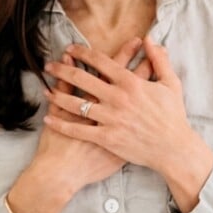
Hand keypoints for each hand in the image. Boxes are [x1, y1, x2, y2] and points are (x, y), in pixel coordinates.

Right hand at [5, 36, 154, 212]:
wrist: (64, 172)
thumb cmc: (57, 142)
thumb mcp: (56, 111)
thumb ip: (65, 86)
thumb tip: (68, 60)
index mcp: (95, 99)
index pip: (113, 68)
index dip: (126, 53)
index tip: (137, 40)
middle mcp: (111, 107)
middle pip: (129, 78)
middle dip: (139, 60)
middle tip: (148, 44)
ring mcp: (119, 122)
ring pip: (138, 97)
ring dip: (147, 79)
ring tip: (156, 64)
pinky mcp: (122, 137)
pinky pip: (138, 117)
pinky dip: (147, 105)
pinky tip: (153, 95)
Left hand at [43, 37, 212, 211]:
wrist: (174, 149)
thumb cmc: (173, 117)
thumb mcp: (171, 84)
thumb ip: (159, 60)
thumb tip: (151, 39)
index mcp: (131, 82)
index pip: (101, 61)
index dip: (82, 52)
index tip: (70, 48)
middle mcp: (117, 98)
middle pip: (82, 78)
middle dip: (62, 70)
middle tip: (48, 65)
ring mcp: (110, 118)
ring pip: (76, 103)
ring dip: (57, 95)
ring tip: (45, 89)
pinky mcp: (106, 138)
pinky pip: (78, 129)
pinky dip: (61, 123)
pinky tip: (49, 118)